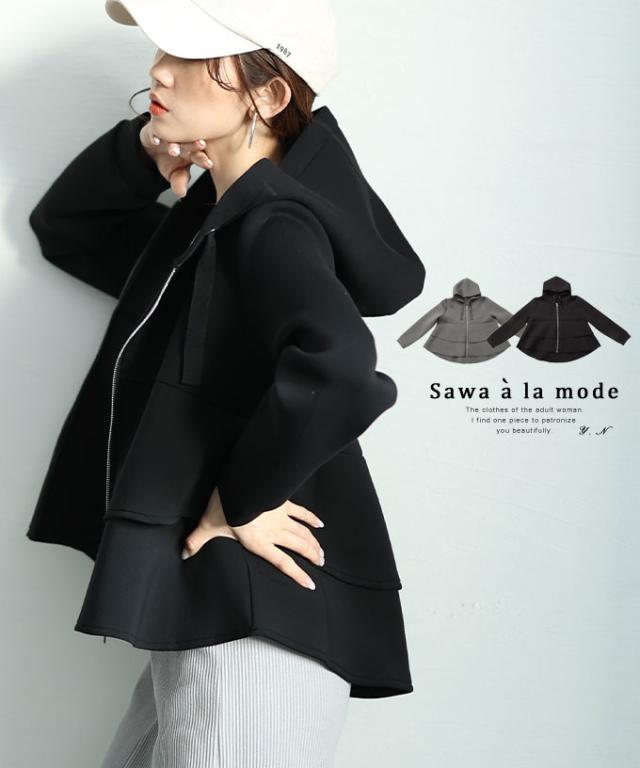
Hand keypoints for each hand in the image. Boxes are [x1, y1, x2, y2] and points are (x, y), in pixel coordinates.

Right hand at [139, 121, 212, 198]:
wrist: (151, 151)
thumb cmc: (168, 162)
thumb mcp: (173, 175)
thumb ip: (179, 182)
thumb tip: (181, 193)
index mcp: (191, 151)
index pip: (199, 155)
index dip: (203, 159)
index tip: (208, 164)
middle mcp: (182, 140)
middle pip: (189, 143)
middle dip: (194, 145)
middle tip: (201, 145)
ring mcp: (169, 134)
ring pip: (172, 137)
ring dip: (174, 144)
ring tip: (174, 151)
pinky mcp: (154, 129)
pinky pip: (153, 131)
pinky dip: (154, 136)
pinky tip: (155, 141)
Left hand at [181, 486, 325, 589]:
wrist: (240, 482)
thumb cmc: (225, 504)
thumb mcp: (208, 525)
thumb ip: (197, 541)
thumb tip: (184, 554)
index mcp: (258, 542)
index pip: (283, 562)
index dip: (298, 574)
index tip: (311, 584)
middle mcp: (273, 531)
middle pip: (298, 546)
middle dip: (311, 556)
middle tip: (320, 563)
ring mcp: (280, 516)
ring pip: (302, 532)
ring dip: (313, 542)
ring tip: (321, 551)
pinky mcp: (282, 502)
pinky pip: (300, 512)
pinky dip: (310, 518)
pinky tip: (319, 523)